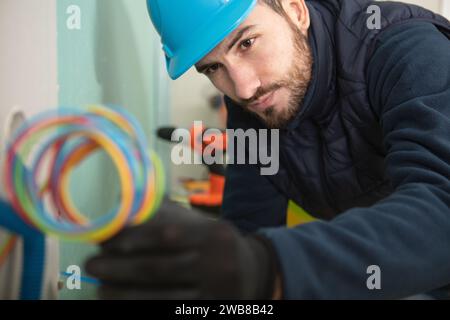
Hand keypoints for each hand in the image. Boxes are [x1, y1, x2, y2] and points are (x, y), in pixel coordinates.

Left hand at [85, 199, 278, 299]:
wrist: (252, 273)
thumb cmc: (214, 243)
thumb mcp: (200, 225)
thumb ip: (167, 217)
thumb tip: (121, 217)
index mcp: (214, 235)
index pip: (166, 235)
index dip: (132, 239)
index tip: (105, 241)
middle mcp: (217, 265)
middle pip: (159, 269)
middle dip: (120, 268)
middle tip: (91, 265)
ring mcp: (214, 294)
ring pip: (160, 298)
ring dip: (124, 295)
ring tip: (100, 289)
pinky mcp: (209, 312)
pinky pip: (171, 312)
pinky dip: (143, 308)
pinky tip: (123, 304)